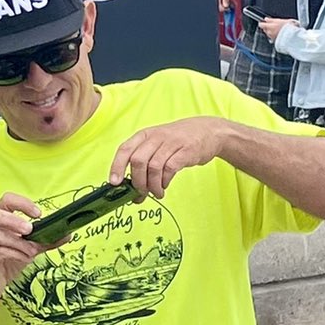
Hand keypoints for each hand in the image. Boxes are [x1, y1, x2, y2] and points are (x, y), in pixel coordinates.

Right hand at [0, 193, 58, 309]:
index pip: (6, 201)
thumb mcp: (26, 250)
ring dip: (19, 242)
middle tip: (30, 229)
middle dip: (14, 220)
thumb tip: (67, 234)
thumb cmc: (4, 264)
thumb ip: (44, 242)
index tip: (38, 213)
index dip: (22, 203)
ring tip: (32, 251)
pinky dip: (14, 254)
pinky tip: (23, 259)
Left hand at [109, 117, 230, 200]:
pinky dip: (165, 181)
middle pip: (138, 161)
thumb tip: (131, 190)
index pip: (125, 149)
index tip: (114, 183)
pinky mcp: (186, 151)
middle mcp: (156, 137)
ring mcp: (171, 143)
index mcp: (145, 135)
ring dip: (152, 185)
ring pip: (153, 167)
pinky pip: (170, 169)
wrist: (209, 131)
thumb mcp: (158, 144)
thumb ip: (144, 163)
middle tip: (141, 193)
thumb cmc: (179, 141)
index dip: (117, 167)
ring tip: (156, 193)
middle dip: (137, 182)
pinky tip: (165, 185)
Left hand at [257, 16, 295, 41]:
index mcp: (269, 27)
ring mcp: (272, 38)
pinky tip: (280, 34)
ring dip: (272, 32)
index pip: (261, 25)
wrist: (292, 36)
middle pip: (265, 30)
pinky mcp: (275, 42)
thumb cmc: (288, 27)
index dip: (263, 23)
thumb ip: (271, 20)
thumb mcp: (280, 20)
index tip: (265, 22)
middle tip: (274, 25)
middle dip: (268, 28)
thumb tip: (266, 19)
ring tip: (279, 30)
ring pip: (269, 34)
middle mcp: (269, 33)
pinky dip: (275, 36)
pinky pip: (273, 38)